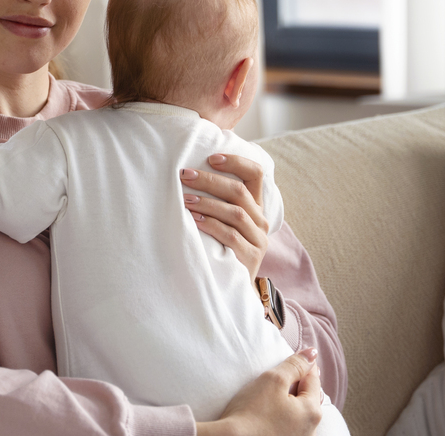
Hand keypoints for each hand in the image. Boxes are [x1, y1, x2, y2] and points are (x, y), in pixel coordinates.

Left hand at [181, 153, 269, 279]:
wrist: (233, 286)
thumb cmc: (220, 246)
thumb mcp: (222, 220)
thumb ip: (216, 199)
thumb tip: (189, 170)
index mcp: (256, 206)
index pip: (255, 174)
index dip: (236, 162)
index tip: (211, 158)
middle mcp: (260, 220)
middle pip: (239, 192)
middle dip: (209, 181)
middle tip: (185, 175)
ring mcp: (258, 239)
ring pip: (235, 213)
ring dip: (207, 203)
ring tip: (184, 199)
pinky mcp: (251, 257)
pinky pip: (231, 236)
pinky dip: (210, 225)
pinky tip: (194, 220)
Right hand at [196, 349, 323, 435]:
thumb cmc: (251, 411)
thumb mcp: (273, 380)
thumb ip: (295, 365)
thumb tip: (312, 354)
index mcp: (312, 411)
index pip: (313, 379)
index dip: (304, 364)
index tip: (296, 357)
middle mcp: (311, 429)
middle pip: (309, 398)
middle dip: (300, 384)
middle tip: (286, 374)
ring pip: (300, 413)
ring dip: (292, 401)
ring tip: (277, 392)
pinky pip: (291, 425)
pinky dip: (285, 415)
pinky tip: (273, 412)